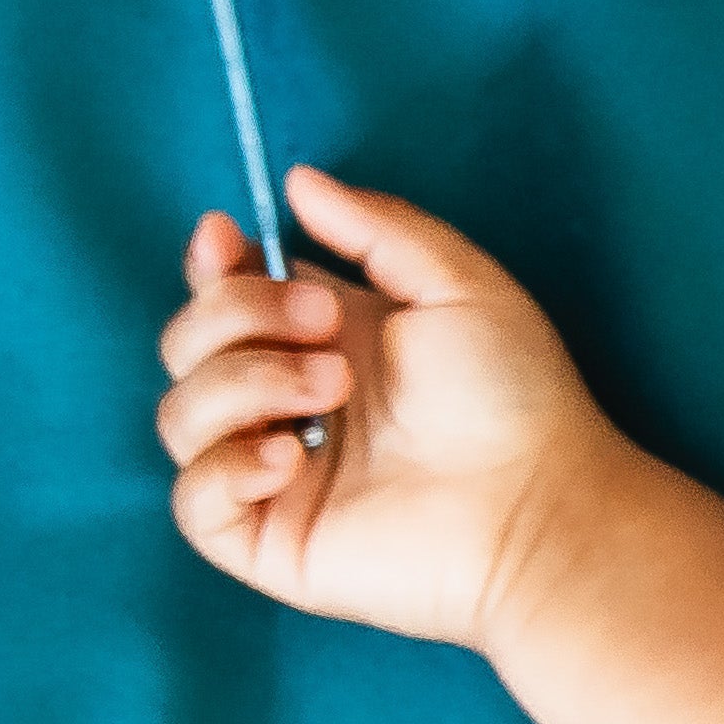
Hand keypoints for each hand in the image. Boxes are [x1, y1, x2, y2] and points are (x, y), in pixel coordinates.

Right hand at [153, 165, 631, 649]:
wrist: (543, 505)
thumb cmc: (519, 399)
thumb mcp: (456, 283)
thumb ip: (378, 227)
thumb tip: (298, 181)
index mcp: (323, 343)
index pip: (222, 295)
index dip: (209, 265)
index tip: (225, 236)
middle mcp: (290, 406)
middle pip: (189, 341)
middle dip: (238, 313)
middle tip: (327, 329)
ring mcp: (276, 475)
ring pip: (179, 413)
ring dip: (243, 383)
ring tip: (334, 390)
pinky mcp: (271, 541)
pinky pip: (193, 501)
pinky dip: (225, 468)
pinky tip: (293, 458)